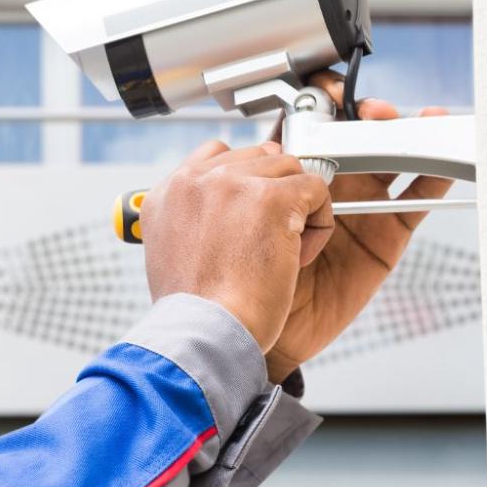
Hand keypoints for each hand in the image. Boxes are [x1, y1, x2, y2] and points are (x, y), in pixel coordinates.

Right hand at [139, 137, 333, 352]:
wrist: (204, 332)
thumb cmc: (194, 310)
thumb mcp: (171, 252)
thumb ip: (193, 217)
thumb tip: (228, 205)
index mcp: (168, 191)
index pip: (217, 155)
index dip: (244, 184)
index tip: (249, 217)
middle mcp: (195, 180)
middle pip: (258, 158)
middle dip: (273, 194)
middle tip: (266, 240)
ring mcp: (233, 184)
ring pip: (289, 170)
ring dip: (296, 209)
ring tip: (280, 251)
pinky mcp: (272, 198)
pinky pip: (315, 190)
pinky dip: (319, 224)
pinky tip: (296, 255)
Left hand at [262, 72, 453, 381]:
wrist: (247, 332)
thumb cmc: (234, 279)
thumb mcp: (237, 217)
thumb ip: (257, 181)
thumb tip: (274, 144)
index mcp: (281, 179)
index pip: (307, 130)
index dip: (321, 107)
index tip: (326, 94)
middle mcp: (320, 191)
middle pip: (354, 139)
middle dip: (365, 116)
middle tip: (369, 112)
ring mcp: (355, 212)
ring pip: (388, 162)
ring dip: (406, 136)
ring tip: (415, 121)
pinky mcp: (383, 238)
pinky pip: (414, 203)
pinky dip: (434, 178)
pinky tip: (445, 159)